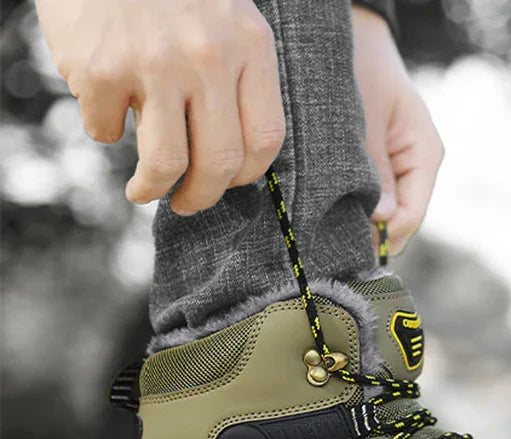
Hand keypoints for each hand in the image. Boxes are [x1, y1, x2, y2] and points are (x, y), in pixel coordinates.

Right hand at [36, 0, 284, 214]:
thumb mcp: (225, 19)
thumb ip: (238, 77)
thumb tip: (234, 161)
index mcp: (250, 45)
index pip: (265, 140)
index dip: (246, 176)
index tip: (228, 183)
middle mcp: (209, 56)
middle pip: (220, 163)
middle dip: (202, 197)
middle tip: (187, 204)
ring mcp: (155, 62)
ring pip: (166, 164)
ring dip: (152, 189)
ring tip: (144, 191)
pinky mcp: (103, 68)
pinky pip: (106, 131)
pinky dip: (103, 130)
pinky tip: (104, 114)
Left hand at [353, 6, 443, 254]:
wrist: (358, 43)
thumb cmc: (363, 71)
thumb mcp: (366, 122)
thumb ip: (375, 171)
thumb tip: (381, 219)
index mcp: (425, 155)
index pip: (410, 216)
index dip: (381, 237)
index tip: (345, 245)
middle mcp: (420, 168)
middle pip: (400, 224)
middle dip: (370, 235)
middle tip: (330, 245)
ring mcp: (404, 172)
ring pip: (388, 218)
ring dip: (362, 223)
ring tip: (328, 229)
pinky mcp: (386, 172)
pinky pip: (376, 203)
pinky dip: (358, 210)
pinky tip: (333, 213)